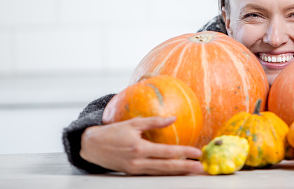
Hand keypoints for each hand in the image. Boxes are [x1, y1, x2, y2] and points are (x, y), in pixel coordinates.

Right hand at [80, 116, 202, 174]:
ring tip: (193, 171)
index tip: (197, 153)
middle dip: (186, 168)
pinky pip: (154, 174)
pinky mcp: (133, 173)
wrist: (92, 146)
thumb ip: (154, 122)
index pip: (167, 152)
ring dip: (179, 173)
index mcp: (139, 148)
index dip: (184, 153)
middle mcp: (139, 162)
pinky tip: (177, 171)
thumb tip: (173, 119)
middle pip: (167, 167)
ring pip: (162, 173)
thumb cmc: (112, 132)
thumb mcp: (133, 123)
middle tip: (201, 168)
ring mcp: (136, 170)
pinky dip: (167, 173)